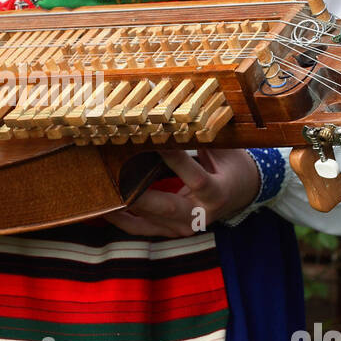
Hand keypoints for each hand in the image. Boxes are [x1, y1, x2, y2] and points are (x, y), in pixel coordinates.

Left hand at [104, 148, 259, 237]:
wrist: (239, 194)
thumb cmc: (229, 167)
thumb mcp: (223, 150)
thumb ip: (200, 135)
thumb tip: (174, 108)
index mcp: (217, 193)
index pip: (195, 178)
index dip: (174, 159)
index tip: (153, 140)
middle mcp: (200, 215)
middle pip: (166, 206)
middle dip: (138, 190)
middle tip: (114, 173)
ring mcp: (184, 227)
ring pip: (148, 218)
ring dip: (122, 202)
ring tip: (101, 186)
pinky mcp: (169, 232)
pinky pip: (140, 228)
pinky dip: (120, 218)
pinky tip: (103, 205)